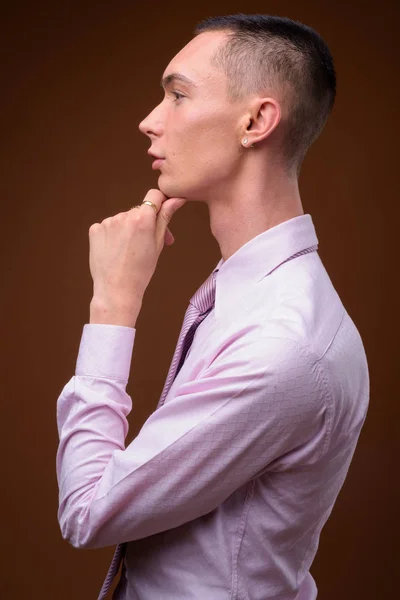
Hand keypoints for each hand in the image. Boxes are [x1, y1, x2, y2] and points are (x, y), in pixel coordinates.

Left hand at [88, 189, 186, 325]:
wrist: (117, 290)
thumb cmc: (141, 271)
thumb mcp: (158, 244)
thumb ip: (165, 217)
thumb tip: (177, 199)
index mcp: (143, 218)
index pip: (154, 196)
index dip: (160, 204)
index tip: (161, 215)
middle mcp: (124, 215)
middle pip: (138, 211)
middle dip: (144, 223)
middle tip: (147, 245)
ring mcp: (107, 222)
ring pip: (122, 219)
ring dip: (127, 230)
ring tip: (129, 251)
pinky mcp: (95, 230)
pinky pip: (107, 226)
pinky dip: (112, 236)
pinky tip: (115, 251)